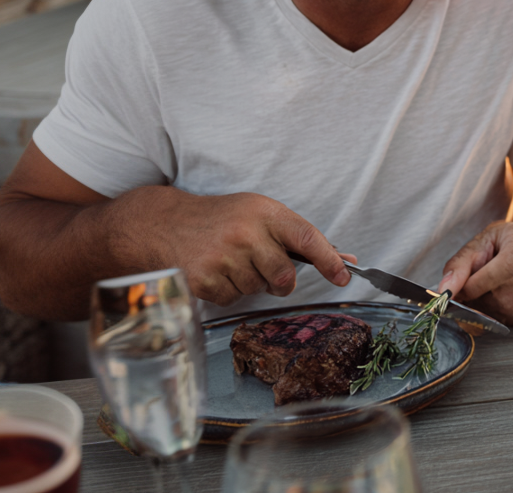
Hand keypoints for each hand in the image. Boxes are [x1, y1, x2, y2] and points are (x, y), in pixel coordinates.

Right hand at [118, 187, 349, 306]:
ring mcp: (222, 257)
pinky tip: (216, 271)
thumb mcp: (262, 215)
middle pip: (284, 277)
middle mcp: (244, 233)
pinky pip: (233, 300)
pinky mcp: (204, 279)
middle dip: (280, 281)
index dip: (329, 260)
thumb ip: (301, 238)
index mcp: (264, 212)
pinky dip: (229, 291)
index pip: (306, 236)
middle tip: (264, 268)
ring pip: (258, 290)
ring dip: (250, 283)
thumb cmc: (224, 219)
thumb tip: (345, 261)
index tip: (344, 276)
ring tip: (231, 261)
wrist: (168, 223)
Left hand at [437, 221, 512, 324]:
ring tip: (497, 286)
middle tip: (481, 283)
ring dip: (490, 306)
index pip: (492, 276)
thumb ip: (459, 266)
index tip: (463, 287)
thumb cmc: (507, 240)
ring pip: (503, 313)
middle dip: (479, 296)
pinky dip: (504, 311)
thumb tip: (445, 291)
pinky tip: (508, 294)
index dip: (471, 286)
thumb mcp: (480, 242)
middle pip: (497, 298)